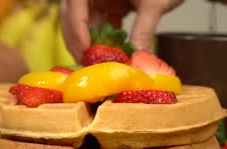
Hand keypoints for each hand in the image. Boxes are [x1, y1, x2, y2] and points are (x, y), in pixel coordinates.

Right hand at [59, 0, 183, 61]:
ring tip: (100, 64)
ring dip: (90, 44)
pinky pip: (98, 24)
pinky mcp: (108, 3)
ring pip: (82, 22)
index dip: (76, 27)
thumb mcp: (154, 2)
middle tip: (88, 64)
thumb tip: (138, 60)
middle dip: (78, 40)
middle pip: (72, 14)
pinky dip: (103, 41)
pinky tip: (112, 56)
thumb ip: (144, 30)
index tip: (85, 51)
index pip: (74, 3)